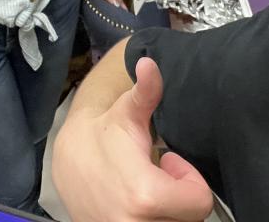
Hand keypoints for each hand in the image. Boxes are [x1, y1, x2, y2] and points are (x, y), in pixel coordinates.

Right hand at [52, 57, 213, 221]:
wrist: (68, 161)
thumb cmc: (104, 134)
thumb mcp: (128, 111)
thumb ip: (146, 91)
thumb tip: (149, 63)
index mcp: (145, 195)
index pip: (200, 203)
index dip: (190, 180)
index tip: (170, 163)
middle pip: (187, 218)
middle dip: (179, 197)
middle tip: (160, 174)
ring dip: (168, 209)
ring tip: (149, 188)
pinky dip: (153, 218)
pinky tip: (138, 202)